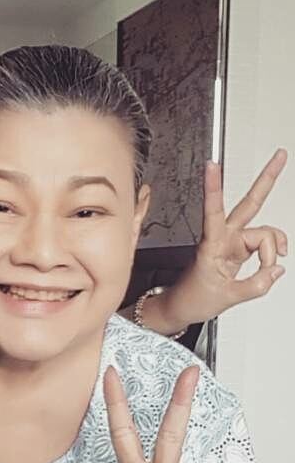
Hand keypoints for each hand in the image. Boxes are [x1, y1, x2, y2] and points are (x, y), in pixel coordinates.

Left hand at [152, 152, 287, 331]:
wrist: (183, 307)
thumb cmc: (193, 298)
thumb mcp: (227, 296)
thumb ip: (257, 284)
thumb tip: (277, 269)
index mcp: (211, 244)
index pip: (213, 210)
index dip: (213, 187)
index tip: (211, 165)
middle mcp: (223, 238)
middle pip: (250, 204)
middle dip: (266, 179)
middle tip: (280, 155)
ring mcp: (232, 242)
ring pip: (264, 233)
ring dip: (273, 248)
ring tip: (268, 267)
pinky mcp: (238, 249)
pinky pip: (263, 244)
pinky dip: (271, 253)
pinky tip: (271, 262)